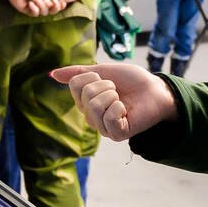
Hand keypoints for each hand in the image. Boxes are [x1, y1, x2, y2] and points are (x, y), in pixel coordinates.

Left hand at [8, 0, 60, 16]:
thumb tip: (57, 2)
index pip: (56, 3)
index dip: (61, 5)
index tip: (62, 2)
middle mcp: (42, 2)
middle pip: (53, 11)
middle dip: (53, 7)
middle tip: (50, 3)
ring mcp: (35, 7)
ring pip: (44, 12)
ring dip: (41, 5)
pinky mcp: (28, 11)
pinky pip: (36, 14)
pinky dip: (34, 8)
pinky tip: (30, 2)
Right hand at [50, 62, 175, 140]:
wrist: (156, 89)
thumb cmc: (131, 81)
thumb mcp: (102, 72)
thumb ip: (77, 73)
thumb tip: (51, 74)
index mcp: (85, 102)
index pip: (75, 84)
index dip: (93, 76)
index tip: (107, 80)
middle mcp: (91, 116)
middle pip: (86, 94)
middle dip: (106, 86)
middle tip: (118, 91)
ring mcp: (103, 127)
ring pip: (96, 106)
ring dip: (113, 95)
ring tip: (122, 100)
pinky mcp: (117, 134)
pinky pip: (109, 118)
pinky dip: (119, 108)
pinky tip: (126, 110)